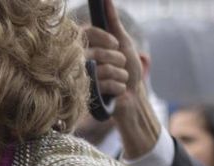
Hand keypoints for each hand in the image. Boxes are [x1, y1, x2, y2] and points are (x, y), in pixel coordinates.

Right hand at [84, 0, 159, 157]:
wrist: (133, 96)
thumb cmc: (128, 68)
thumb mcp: (123, 42)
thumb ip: (113, 21)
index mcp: (86, 48)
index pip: (86, 34)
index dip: (103, 38)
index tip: (116, 44)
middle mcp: (80, 63)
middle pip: (98, 54)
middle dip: (118, 60)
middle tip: (122, 65)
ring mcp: (83, 81)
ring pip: (105, 70)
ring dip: (121, 75)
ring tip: (121, 80)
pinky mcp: (88, 97)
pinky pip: (107, 85)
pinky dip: (119, 87)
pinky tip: (118, 92)